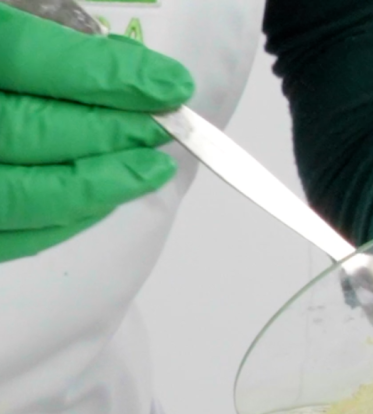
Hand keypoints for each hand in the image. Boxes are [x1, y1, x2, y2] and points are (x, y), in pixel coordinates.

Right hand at [0, 5, 193, 261]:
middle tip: (165, 127)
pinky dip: (64, 219)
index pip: (24, 58)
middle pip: (30, 130)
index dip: (101, 73)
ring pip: (23, 195)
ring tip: (150, 167)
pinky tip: (103, 197)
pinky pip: (11, 236)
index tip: (168, 84)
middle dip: (109, 132)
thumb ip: (30, 30)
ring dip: (98, 184)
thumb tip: (114, 67)